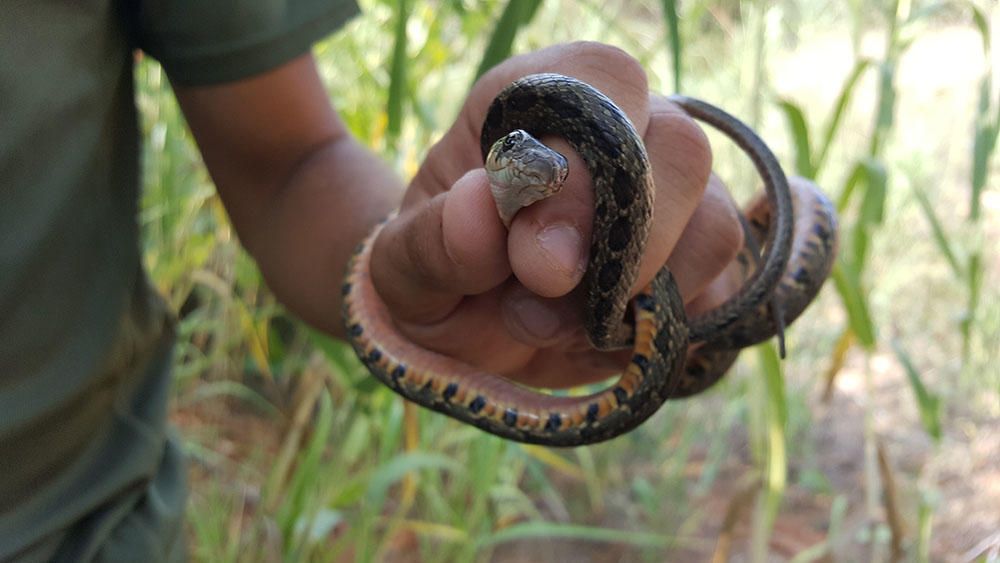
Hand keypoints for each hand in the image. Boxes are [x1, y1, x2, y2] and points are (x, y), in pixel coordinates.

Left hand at [369, 42, 743, 388]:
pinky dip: (663, 325)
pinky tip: (598, 335)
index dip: (581, 166)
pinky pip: (721, 286)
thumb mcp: (403, 269)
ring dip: (639, 294)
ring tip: (554, 323)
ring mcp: (671, 195)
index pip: (602, 79)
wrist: (467, 326)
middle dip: (622, 241)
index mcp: (538, 102)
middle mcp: (622, 132)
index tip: (533, 257)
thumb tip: (480, 206)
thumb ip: (430, 241)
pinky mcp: (696, 260)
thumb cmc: (437, 275)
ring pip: (714, 224)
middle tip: (545, 294)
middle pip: (681, 148)